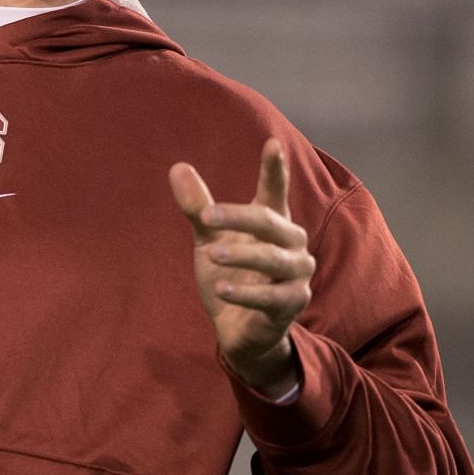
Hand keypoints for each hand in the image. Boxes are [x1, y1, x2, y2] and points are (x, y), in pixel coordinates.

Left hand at [169, 138, 313, 394]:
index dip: (274, 169)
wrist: (240, 330)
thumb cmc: (230, 275)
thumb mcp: (209, 239)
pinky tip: (222, 289)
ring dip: (243, 255)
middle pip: (269, 222)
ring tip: (212, 253)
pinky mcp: (292, 305)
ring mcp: (295, 275)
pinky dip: (246, 293)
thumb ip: (198, 208)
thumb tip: (177, 167)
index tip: (272, 144)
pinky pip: (272, 297)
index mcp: (272, 223)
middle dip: (239, 216)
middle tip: (207, 215)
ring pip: (273, 259)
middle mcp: (291, 245)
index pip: (274, 191)